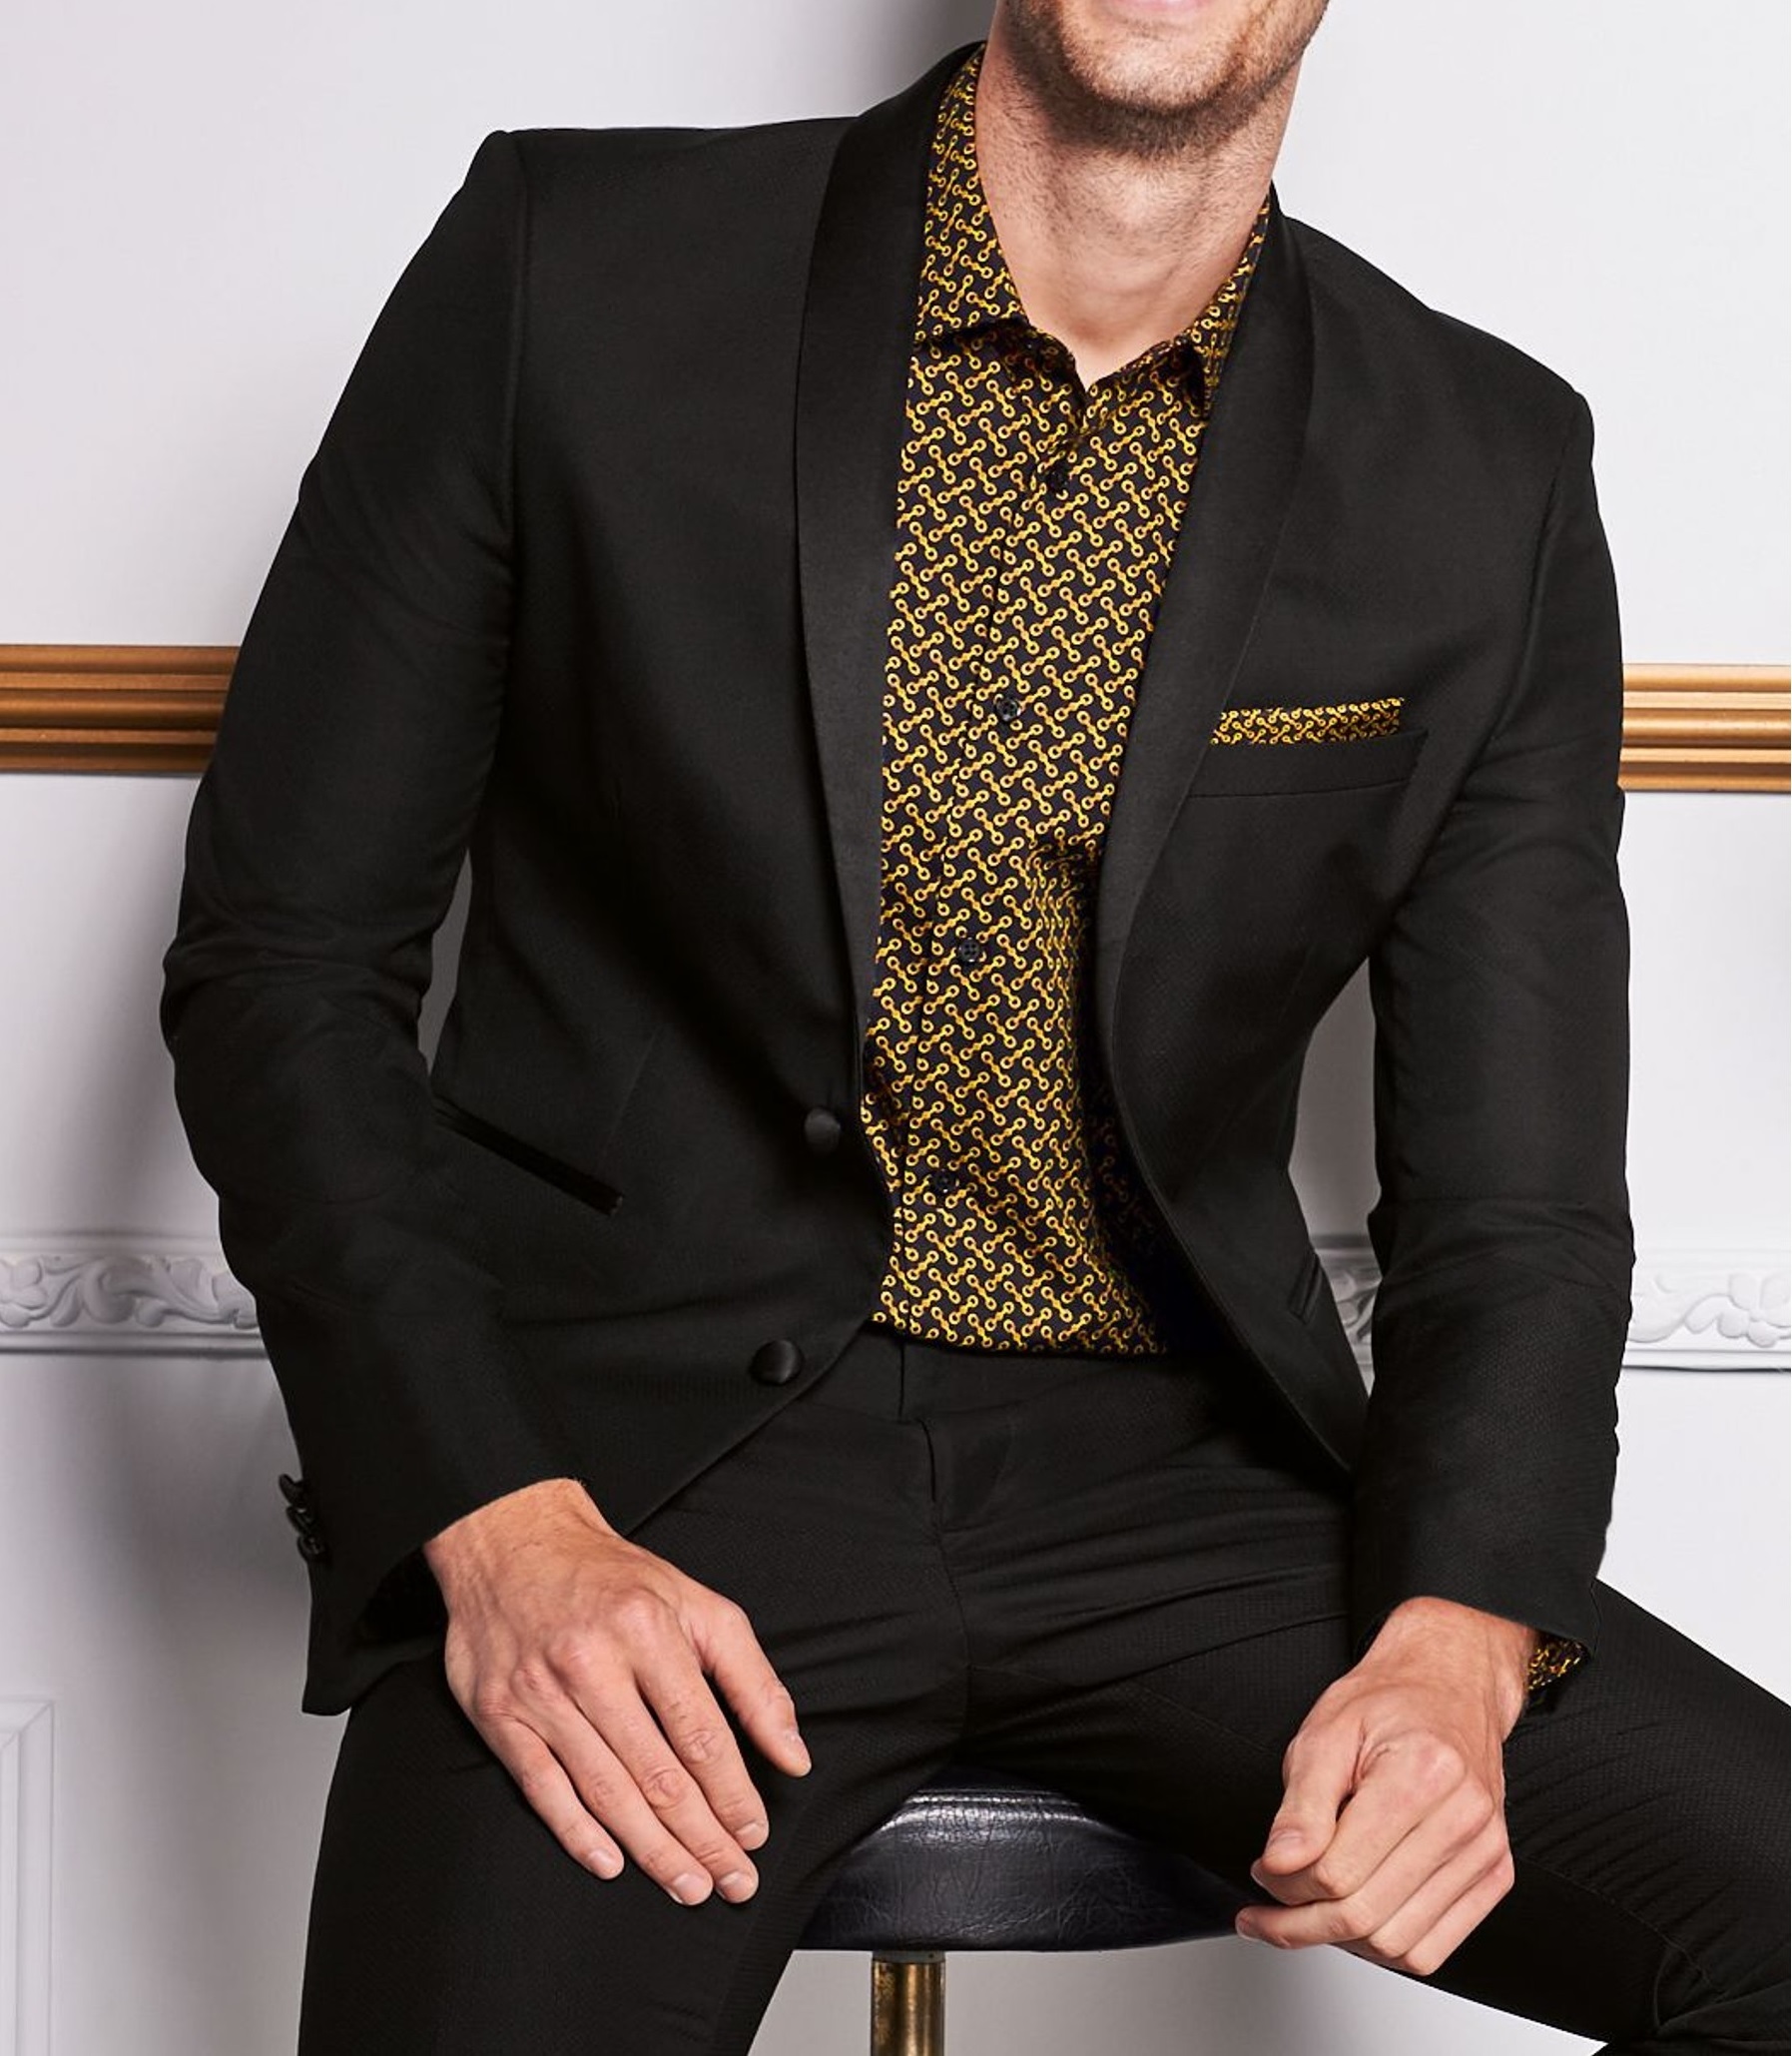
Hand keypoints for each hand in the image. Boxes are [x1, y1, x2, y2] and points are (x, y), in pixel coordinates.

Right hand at [421, 1476, 810, 1905]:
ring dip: (652, 1850)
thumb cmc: (615, 1581)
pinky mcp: (498, 1714)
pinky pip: (543, 1788)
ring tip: (688, 1884)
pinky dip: (578, 1833)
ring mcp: (540, 1693)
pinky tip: (612, 1863)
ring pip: (606, 1790)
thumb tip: (791, 1757)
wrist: (515, 1543)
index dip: (732, 1795)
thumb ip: (752, 1680)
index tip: (754, 1835)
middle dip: (702, 1838)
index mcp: (647, 1630)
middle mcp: (591, 1663)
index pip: (701, 1735)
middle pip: (658, 1774)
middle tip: (732, 1880)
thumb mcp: (698, 1605)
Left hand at [1236, 1595, 1534, 1974]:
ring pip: (1399, 1946)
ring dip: (1340, 1941)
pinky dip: (1384, 1947)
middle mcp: (1463, 1820)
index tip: (1262, 1871)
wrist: (1449, 1687)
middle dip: (1301, 1923)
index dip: (1285, 1885)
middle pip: (1367, 1917)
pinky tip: (1352, 1920)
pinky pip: (1433, 1950)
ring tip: (1305, 1912)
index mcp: (1420, 1775)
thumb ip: (1299, 1806)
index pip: (1337, 1873)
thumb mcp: (1323, 1734)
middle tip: (1268, 1906)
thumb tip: (1277, 1865)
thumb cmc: (1387, 1705)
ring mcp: (1485, 1852)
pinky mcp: (1494, 1875)